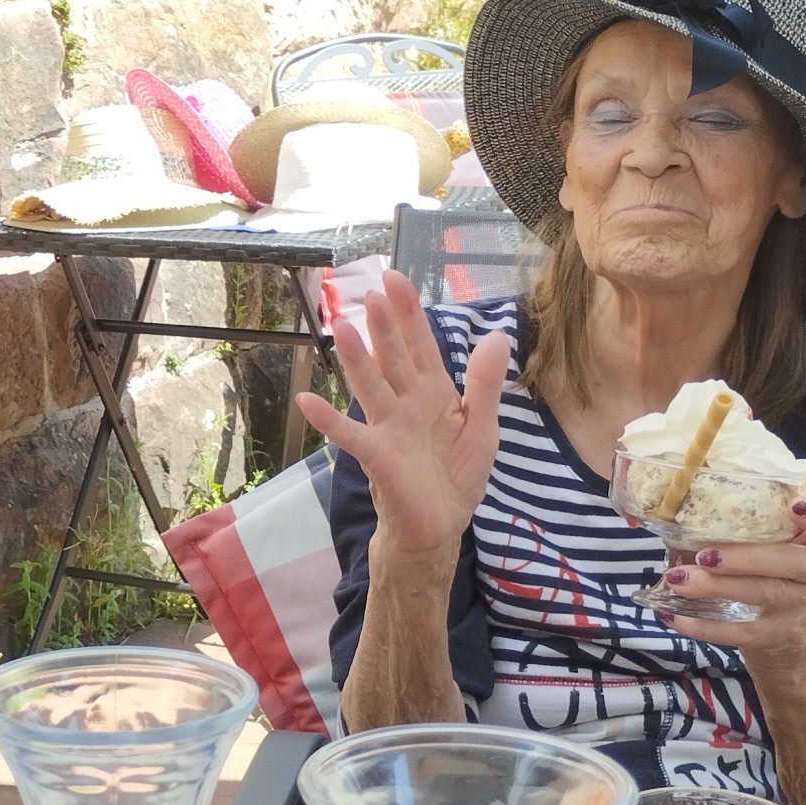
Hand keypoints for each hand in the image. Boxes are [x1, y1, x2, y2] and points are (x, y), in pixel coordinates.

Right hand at [296, 271, 509, 562]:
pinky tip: (308, 402)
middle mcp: (407, 402)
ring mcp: (389, 427)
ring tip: (340, 328)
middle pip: (393, 358)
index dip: (409, 313)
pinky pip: (351, 436)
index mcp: (434, 392)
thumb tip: (497, 334)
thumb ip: (484, 383)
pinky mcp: (378, 457)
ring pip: (371, 386)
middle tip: (371, 292)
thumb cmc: (457, 476)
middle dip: (384, 326)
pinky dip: (329, 420)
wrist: (440, 526)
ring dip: (356, 359)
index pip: (420, 345)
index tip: (395, 278)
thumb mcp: (482, 426)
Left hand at [658, 494, 805, 669]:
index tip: (794, 505)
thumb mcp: (793, 544)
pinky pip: (742, 632)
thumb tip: (704, 484)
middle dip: (745, 557)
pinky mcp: (783, 637)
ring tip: (677, 578)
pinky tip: (674, 616)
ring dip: (716, 586)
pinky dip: (705, 625)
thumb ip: (770, 518)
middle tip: (704, 554)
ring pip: (764, 594)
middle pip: (793, 563)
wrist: (802, 645)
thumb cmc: (787, 575)